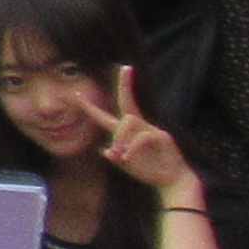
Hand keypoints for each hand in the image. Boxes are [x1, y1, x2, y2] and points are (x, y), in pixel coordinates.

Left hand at [94, 64, 194, 200]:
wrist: (172, 182)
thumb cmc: (150, 172)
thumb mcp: (127, 165)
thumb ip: (116, 157)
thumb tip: (103, 150)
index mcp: (128, 133)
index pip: (107, 116)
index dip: (92, 108)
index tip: (77, 94)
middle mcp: (140, 127)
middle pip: (127, 104)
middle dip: (125, 84)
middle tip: (124, 67)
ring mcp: (153, 129)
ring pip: (129, 122)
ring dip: (121, 139)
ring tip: (120, 157)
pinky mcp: (164, 136)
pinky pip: (142, 137)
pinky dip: (132, 148)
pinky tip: (127, 159)